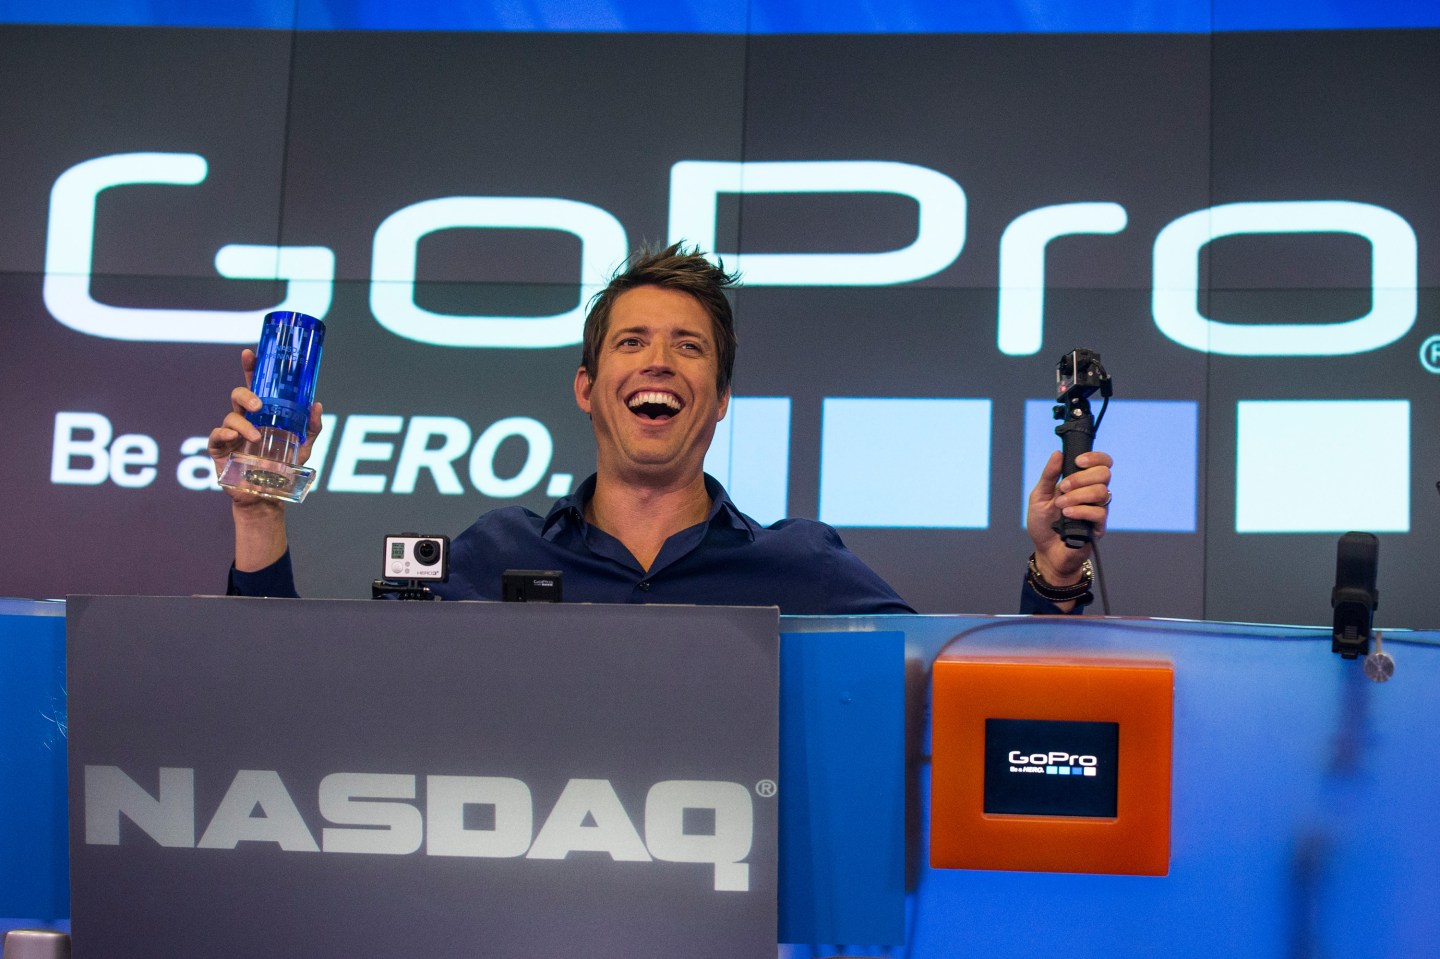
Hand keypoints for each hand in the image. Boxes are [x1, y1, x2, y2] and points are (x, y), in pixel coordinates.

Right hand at [206, 349, 324, 509]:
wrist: (268, 496)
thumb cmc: (283, 470)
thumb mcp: (303, 447)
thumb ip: (312, 427)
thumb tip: (317, 404)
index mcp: (262, 415)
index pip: (255, 386)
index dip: (251, 368)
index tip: (249, 354)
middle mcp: (245, 420)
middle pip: (238, 396)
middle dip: (246, 394)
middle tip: (258, 405)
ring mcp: (230, 433)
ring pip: (230, 416)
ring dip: (243, 424)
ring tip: (256, 438)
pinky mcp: (219, 449)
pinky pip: (216, 435)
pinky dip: (223, 434)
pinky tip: (231, 438)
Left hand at [1025, 449, 1111, 584]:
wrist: (1045, 551)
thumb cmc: (1043, 524)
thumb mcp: (1039, 496)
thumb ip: (1049, 475)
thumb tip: (1057, 454)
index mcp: (1081, 482)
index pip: (1101, 463)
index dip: (1095, 458)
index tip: (1077, 461)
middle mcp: (1093, 494)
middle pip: (1104, 474)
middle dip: (1081, 477)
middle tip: (1063, 487)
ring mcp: (1097, 510)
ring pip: (1101, 492)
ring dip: (1078, 495)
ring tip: (1061, 505)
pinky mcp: (1099, 527)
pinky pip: (1099, 513)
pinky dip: (1081, 511)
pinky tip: (1067, 514)